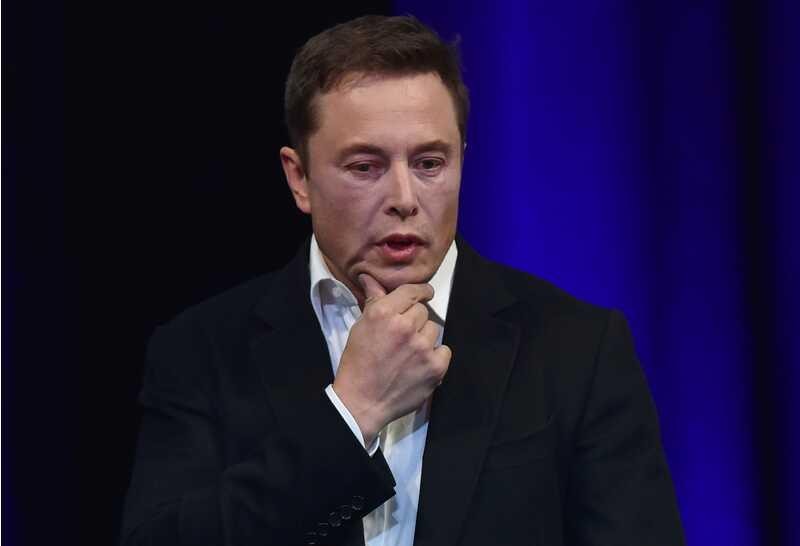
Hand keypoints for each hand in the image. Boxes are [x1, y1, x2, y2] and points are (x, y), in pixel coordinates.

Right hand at [332, 273, 451, 445]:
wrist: (362, 402)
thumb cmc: (358, 363)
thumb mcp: (361, 327)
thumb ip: (374, 301)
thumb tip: (370, 277)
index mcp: (384, 313)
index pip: (411, 291)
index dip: (420, 292)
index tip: (425, 294)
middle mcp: (405, 326)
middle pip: (423, 311)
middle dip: (415, 321)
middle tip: (403, 336)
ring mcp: (422, 347)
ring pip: (434, 329)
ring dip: (425, 338)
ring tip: (410, 352)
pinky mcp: (435, 366)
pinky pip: (445, 349)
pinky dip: (435, 356)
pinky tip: (421, 364)